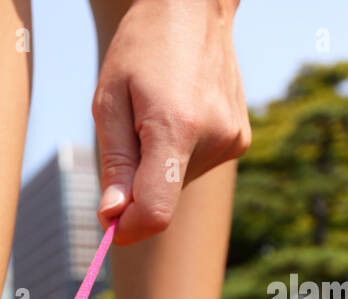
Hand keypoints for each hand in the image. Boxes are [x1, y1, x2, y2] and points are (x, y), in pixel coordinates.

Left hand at [93, 0, 250, 244]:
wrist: (195, 7)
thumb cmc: (142, 48)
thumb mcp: (110, 101)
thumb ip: (115, 162)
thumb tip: (112, 216)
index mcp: (177, 128)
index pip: (155, 212)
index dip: (126, 228)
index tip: (107, 221)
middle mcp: (214, 138)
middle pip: (163, 199)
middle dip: (135, 187)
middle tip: (128, 137)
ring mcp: (233, 140)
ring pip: (177, 185)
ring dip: (156, 167)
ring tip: (155, 115)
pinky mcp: (240, 139)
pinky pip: (194, 168)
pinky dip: (176, 156)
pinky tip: (177, 115)